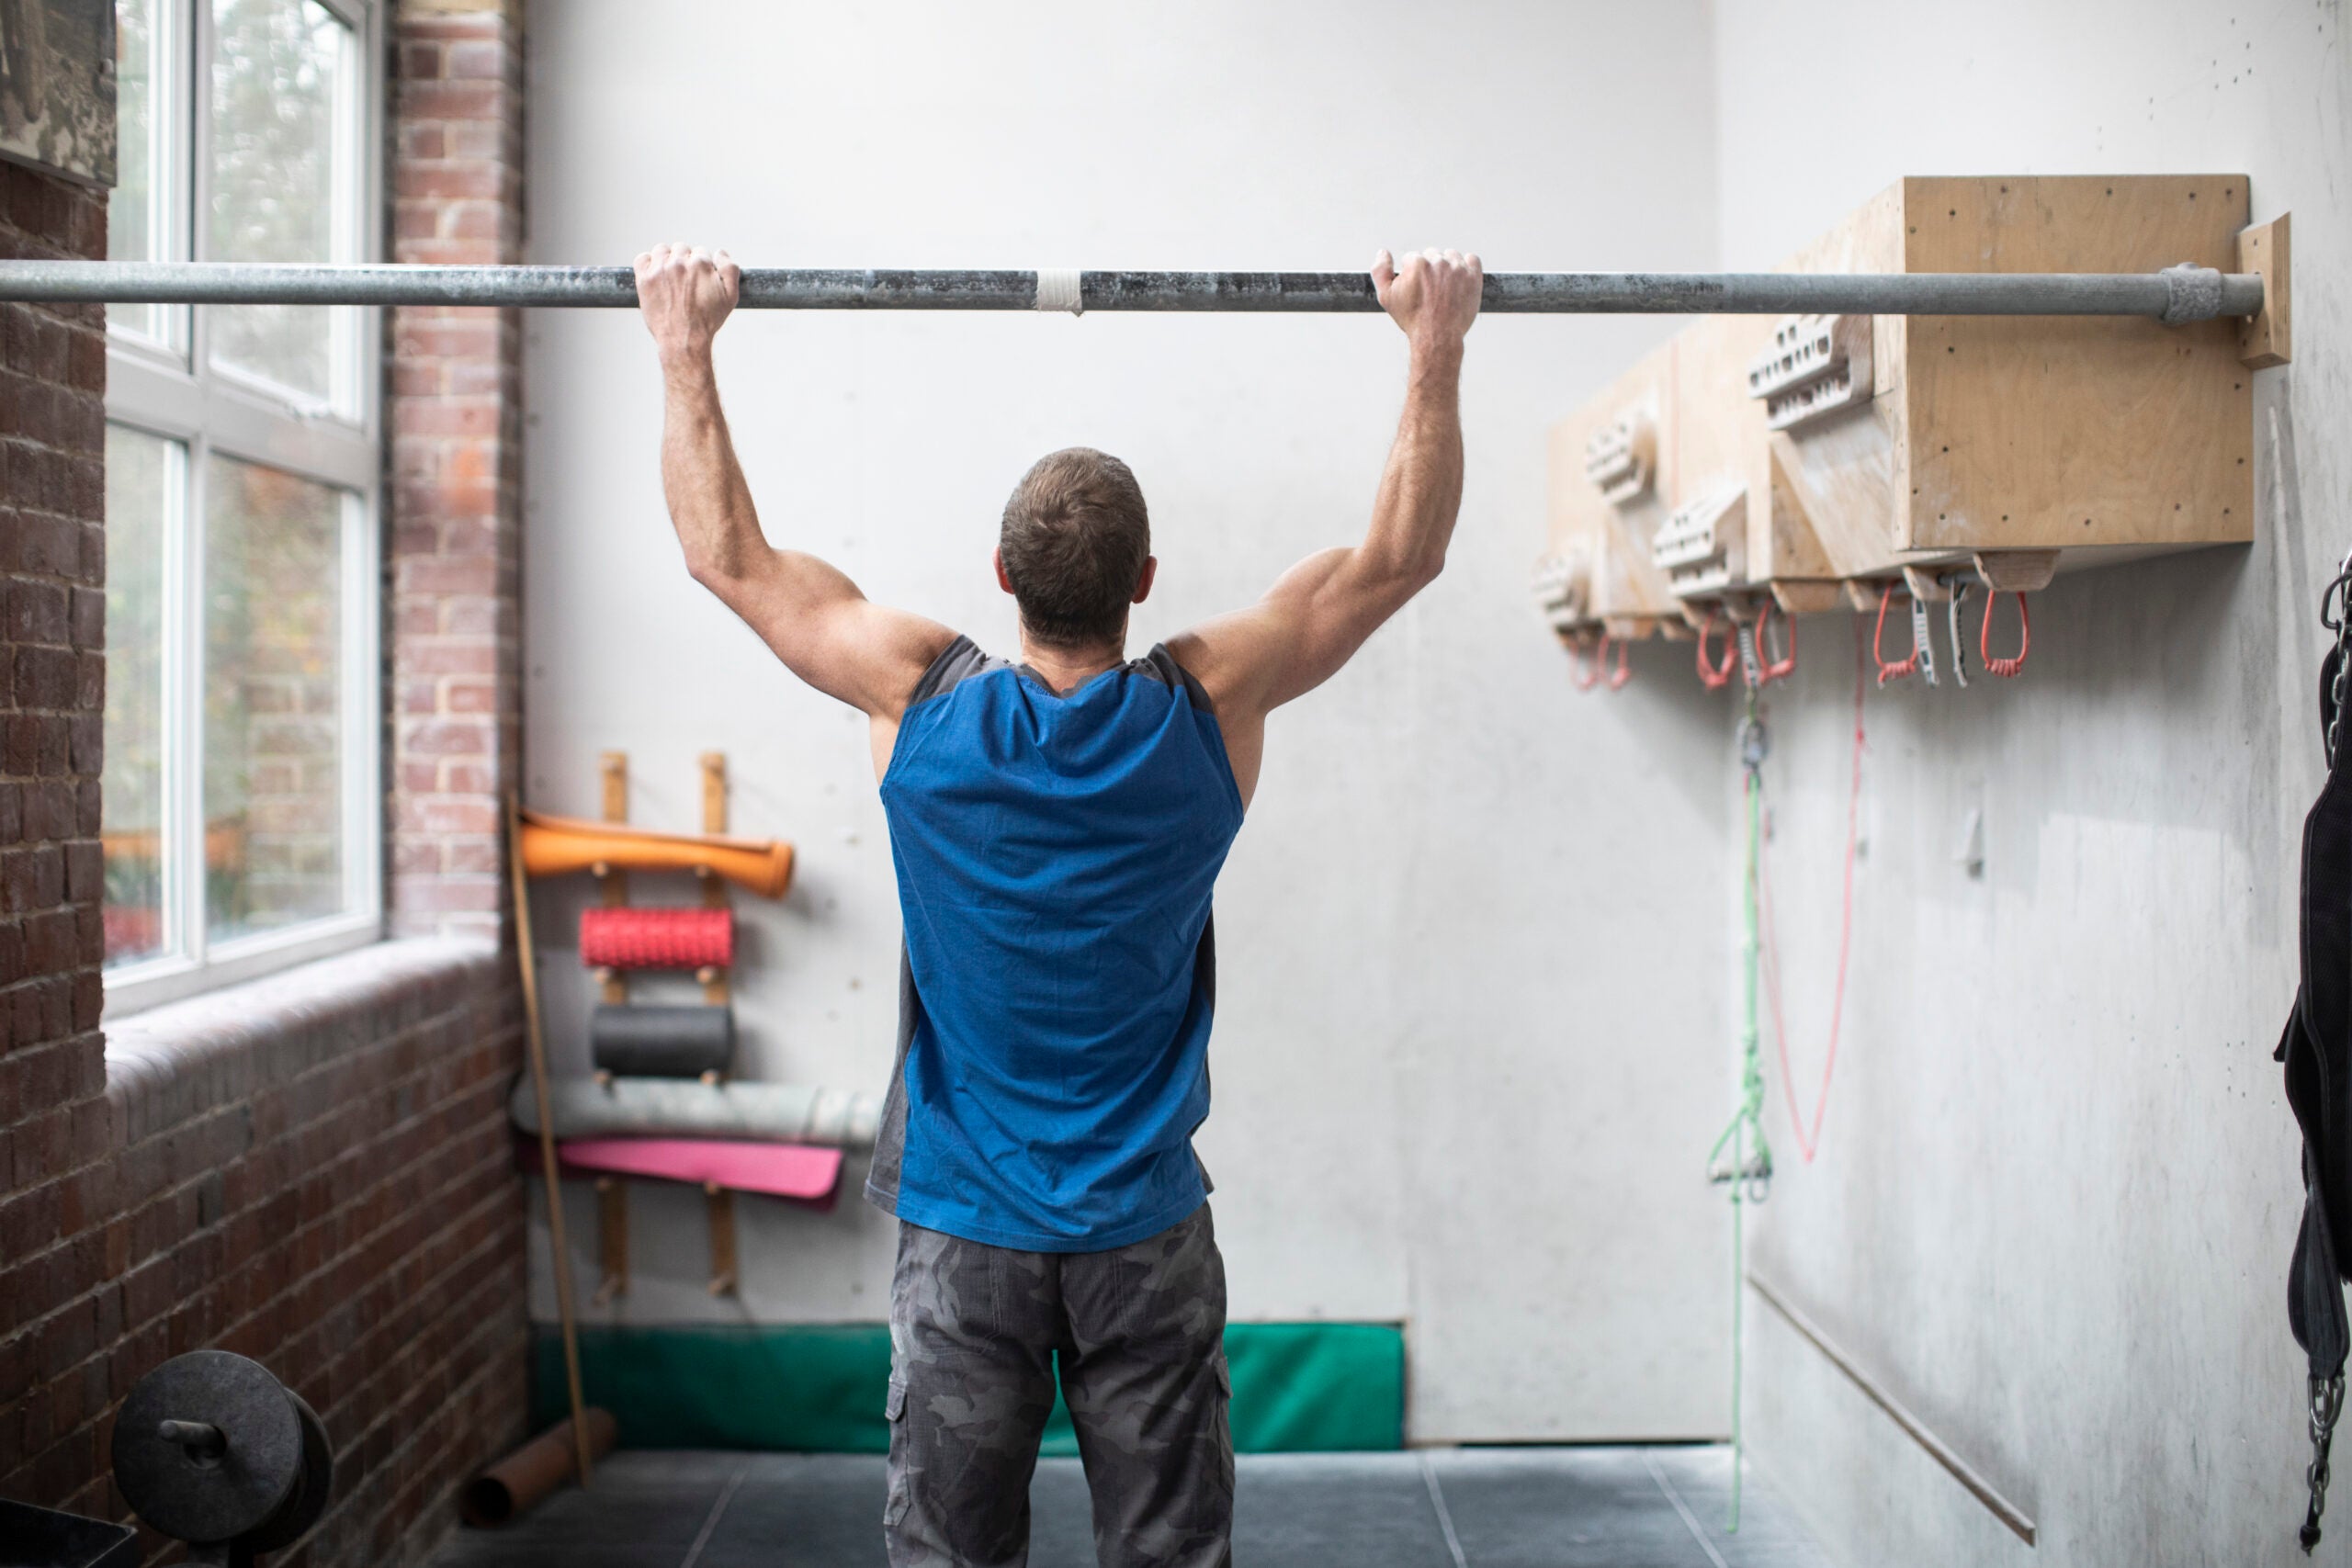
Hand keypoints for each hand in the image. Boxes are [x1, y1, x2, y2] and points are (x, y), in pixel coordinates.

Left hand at [634, 242, 740, 364]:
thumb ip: (730, 270)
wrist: (684, 340)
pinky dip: (647, 262)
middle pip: (681, 248)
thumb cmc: (707, 321)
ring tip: (670, 276)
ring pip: (662, 250)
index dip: (702, 265)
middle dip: (685, 261)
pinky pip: (642, 258)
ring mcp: (660, 269)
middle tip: (685, 280)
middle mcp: (679, 262)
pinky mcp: (644, 279)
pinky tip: (654, 274)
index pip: (700, 252)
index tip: (699, 278)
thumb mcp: (731, 297)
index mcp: (701, 263)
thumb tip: (721, 252)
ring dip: (666, 259)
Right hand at [1372, 247, 1481, 347]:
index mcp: (1417, 262)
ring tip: (1444, 289)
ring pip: (1451, 256)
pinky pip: (1472, 259)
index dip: (1411, 276)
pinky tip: (1460, 279)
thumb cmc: (1411, 319)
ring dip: (1447, 267)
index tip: (1415, 290)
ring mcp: (1458, 268)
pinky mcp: (1474, 276)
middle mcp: (1439, 261)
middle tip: (1429, 292)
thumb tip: (1383, 252)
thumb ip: (1379, 271)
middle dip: (1429, 270)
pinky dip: (1467, 266)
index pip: (1412, 258)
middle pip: (1431, 255)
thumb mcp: (1386, 297)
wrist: (1437, 337)